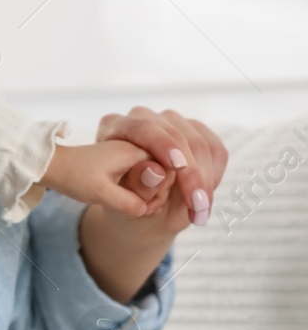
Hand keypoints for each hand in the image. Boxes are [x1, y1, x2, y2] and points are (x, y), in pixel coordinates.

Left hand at [41, 140, 167, 218]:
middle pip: (167, 169)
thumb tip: (148, 209)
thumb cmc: (73, 175)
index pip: (169, 167)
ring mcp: (133, 152)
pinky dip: (147, 189)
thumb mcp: (100, 193)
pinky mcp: (127, 159)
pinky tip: (139, 204)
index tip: (150, 206)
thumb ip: (128, 201)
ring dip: (155, 193)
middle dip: (160, 192)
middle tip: (146, 210)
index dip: (164, 189)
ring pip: (159, 173)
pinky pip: (148, 173)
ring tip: (142, 209)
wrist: (53, 166)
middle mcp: (137, 147)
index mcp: (133, 150)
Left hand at [94, 107, 227, 230]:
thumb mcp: (119, 201)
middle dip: (190, 173)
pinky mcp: (196, 132)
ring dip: (205, 180)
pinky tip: (205, 200)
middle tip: (196, 206)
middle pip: (177, 136)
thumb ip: (134, 185)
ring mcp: (172, 123)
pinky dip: (214, 176)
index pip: (143, 128)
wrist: (136, 211)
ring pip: (200, 144)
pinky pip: (215, 150)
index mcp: (114, 126)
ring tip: (200, 211)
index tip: (178, 167)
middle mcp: (143, 118)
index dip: (162, 145)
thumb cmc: (120, 203)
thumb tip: (155, 171)